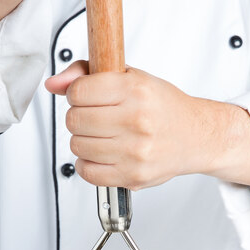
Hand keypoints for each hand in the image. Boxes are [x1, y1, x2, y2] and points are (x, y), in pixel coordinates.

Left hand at [46, 61, 249, 190]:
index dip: (76, 93)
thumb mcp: (130, 77)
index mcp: (136, 90)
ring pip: (77, 146)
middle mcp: (137, 120)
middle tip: (95, 116)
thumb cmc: (162, 107)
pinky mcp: (132, 176)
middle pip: (75, 120)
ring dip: (83, 140)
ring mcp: (135, 151)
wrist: (196, 136)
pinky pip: (87, 172)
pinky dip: (89, 163)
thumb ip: (86, 74)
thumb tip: (53, 84)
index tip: (86, 96)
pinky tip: (103, 154)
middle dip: (79, 117)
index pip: (79, 91)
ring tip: (102, 135)